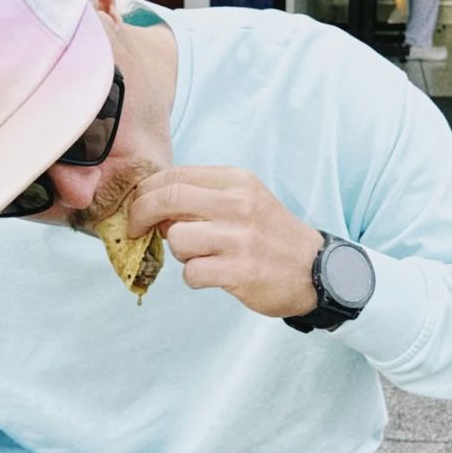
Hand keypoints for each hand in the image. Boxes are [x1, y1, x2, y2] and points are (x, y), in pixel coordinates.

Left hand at [128, 166, 322, 317]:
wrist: (316, 269)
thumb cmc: (272, 235)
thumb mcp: (246, 200)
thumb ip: (204, 198)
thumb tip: (156, 208)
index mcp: (237, 181)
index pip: (175, 175)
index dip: (146, 191)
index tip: (138, 206)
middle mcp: (238, 204)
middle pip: (167, 200)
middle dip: (141, 215)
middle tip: (136, 229)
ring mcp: (240, 238)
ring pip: (177, 240)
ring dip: (179, 252)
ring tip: (201, 256)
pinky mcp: (240, 271)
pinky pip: (192, 273)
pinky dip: (194, 277)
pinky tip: (213, 275)